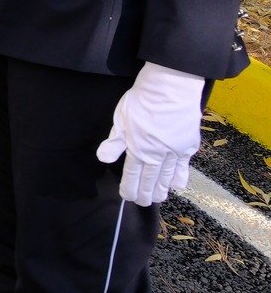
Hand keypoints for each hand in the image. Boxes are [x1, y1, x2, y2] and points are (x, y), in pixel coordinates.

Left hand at [97, 62, 204, 204]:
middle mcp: (157, 155)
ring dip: (162, 190)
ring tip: (158, 198)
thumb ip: (114, 142)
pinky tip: (176, 186)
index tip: (128, 197)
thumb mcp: (121, 120)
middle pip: (151, 180)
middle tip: (143, 203)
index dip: (130, 188)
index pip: (132, 175)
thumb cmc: (141, 102)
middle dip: (146, 194)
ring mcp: (175, 152)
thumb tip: (103, 159)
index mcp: (138, 149)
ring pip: (167, 178)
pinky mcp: (188, 147)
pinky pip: (184, 168)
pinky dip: (179, 179)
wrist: (169, 90)